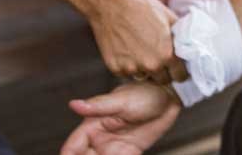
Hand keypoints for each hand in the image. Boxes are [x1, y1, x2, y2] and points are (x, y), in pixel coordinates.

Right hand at [61, 83, 179, 154]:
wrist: (169, 97)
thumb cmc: (144, 93)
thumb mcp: (121, 101)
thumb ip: (97, 106)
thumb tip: (73, 104)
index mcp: (93, 125)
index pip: (72, 147)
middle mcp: (100, 138)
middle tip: (106, 154)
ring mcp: (115, 147)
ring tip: (119, 152)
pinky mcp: (130, 152)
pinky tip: (129, 153)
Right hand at [85, 0, 185, 83]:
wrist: (111, 3)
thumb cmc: (142, 6)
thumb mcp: (169, 17)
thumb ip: (181, 36)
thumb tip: (192, 45)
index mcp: (167, 54)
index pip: (180, 76)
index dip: (180, 70)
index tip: (177, 66)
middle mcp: (150, 65)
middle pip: (163, 80)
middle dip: (163, 71)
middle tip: (159, 57)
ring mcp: (131, 68)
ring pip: (144, 76)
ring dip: (145, 68)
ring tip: (141, 49)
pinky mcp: (115, 68)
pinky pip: (127, 72)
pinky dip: (128, 65)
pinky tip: (127, 48)